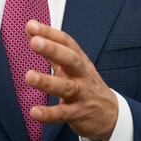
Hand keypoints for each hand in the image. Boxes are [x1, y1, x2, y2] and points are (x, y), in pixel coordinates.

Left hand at [24, 20, 117, 140]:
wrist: (110, 115)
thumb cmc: (85, 85)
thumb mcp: (72, 66)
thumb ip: (51, 49)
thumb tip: (30, 29)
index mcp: (79, 60)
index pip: (66, 42)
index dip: (49, 33)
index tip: (31, 25)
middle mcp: (82, 75)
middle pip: (70, 59)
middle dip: (53, 50)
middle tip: (34, 42)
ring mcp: (81, 95)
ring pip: (66, 87)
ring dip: (47, 81)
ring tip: (29, 76)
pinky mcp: (78, 114)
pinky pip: (63, 114)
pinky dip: (48, 113)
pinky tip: (34, 112)